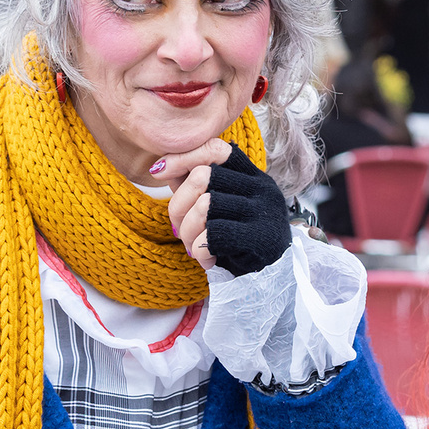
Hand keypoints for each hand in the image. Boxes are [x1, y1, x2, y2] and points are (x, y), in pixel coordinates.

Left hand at [154, 141, 289, 275]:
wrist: (270, 279)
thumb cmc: (238, 242)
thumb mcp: (220, 208)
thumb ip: (197, 186)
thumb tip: (161, 167)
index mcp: (252, 176)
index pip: (217, 149)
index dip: (184, 156)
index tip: (158, 171)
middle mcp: (262, 187)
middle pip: (203, 176)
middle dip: (178, 205)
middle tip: (179, 230)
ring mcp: (264, 211)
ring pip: (204, 205)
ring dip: (187, 233)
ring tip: (192, 248)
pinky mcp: (261, 237)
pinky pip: (213, 233)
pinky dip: (199, 250)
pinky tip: (206, 259)